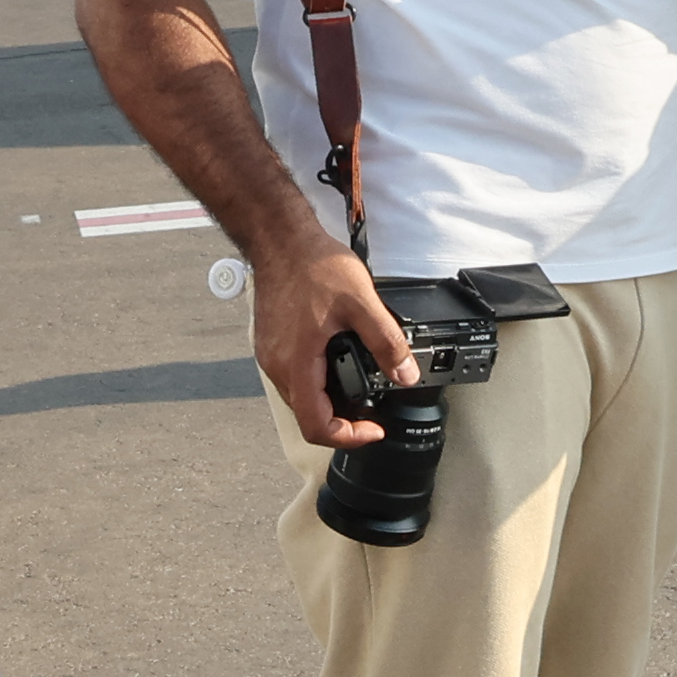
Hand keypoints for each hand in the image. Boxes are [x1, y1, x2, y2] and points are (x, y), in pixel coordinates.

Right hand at [249, 238, 417, 453]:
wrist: (281, 239)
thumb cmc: (312, 264)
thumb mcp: (362, 303)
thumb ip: (386, 342)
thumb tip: (405, 374)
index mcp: (296, 363)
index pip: (316, 426)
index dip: (347, 437)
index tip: (372, 428)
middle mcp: (278, 365)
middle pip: (308, 417)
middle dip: (343, 421)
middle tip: (372, 411)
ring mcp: (271, 356)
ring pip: (300, 399)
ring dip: (330, 403)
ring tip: (360, 388)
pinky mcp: (272, 344)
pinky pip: (294, 378)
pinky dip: (319, 383)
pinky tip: (338, 363)